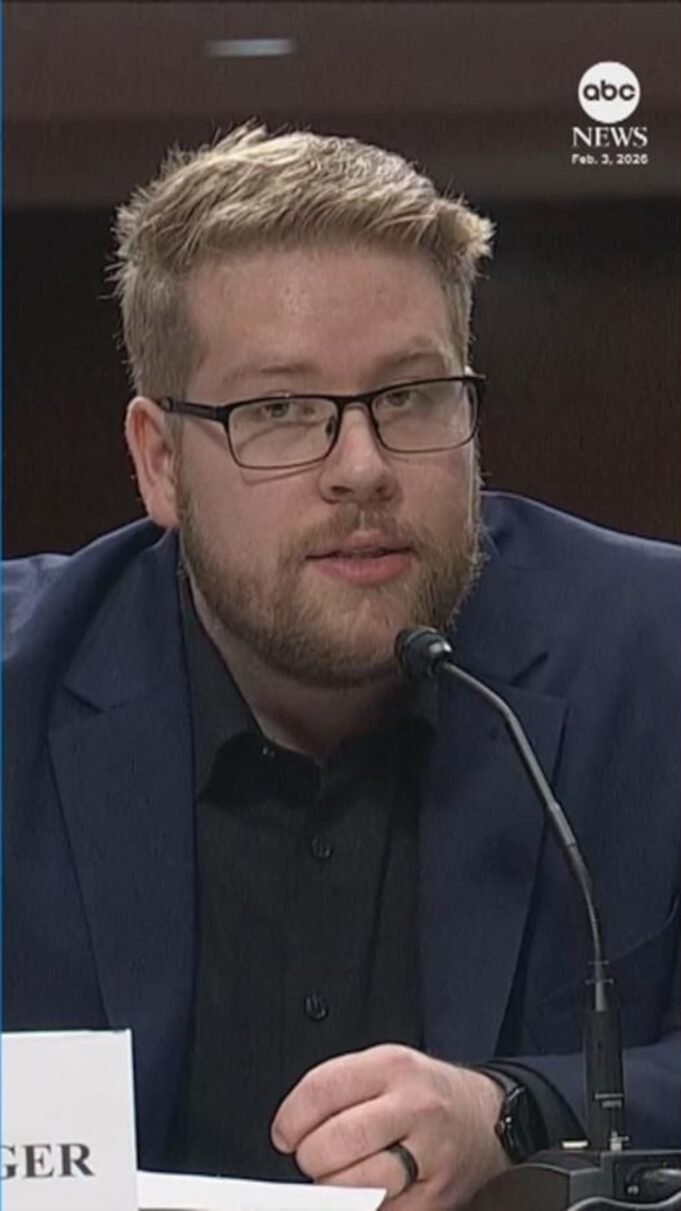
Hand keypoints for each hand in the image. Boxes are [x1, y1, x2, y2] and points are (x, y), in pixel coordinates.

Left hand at [271, 1044, 510, 1208]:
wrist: (489, 1119)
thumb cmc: (426, 1095)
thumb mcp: (388, 1069)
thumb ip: (341, 1091)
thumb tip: (292, 1131)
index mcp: (393, 1066)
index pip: (322, 1090)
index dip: (291, 1119)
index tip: (284, 1134)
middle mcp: (414, 1106)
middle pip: (335, 1141)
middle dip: (311, 1158)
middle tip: (314, 1158)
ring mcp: (430, 1154)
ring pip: (356, 1184)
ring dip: (333, 1188)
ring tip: (339, 1177)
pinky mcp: (438, 1197)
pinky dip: (364, 1207)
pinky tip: (366, 1195)